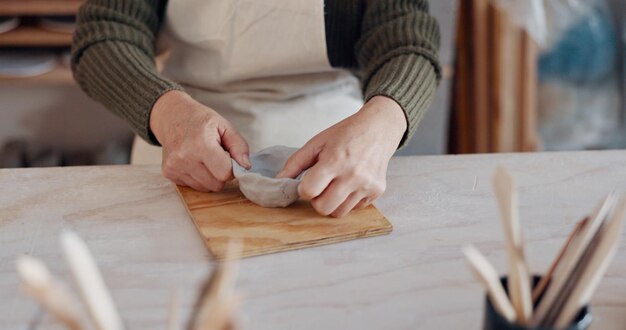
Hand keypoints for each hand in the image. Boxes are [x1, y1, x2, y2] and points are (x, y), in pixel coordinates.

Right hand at [150, 90, 250, 191]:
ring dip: (209, 177)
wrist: (172, 116)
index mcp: (201, 144)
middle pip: (216, 184)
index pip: (225, 173)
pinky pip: (192, 186)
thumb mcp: (224, 126)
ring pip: (204, 188)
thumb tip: (246, 166)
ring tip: (203, 158)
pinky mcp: (168, 173)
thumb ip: (239, 146)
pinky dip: (197, 177)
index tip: (228, 158)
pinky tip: (193, 161)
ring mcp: (174, 167)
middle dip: (220, 174)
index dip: (232, 168)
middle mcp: (184, 157)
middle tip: (216, 157)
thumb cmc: (200, 120)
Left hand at [277, 96, 406, 216]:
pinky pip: (355, 208)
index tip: (308, 181)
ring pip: (339, 212)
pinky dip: (348, 200)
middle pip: (323, 208)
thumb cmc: (346, 133)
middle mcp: (353, 176)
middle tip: (321, 185)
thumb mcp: (317, 142)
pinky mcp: (377, 191)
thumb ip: (295, 162)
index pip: (309, 191)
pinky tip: (351, 183)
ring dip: (332, 202)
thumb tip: (279, 180)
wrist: (378, 128)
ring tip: (336, 184)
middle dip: (317, 200)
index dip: (304, 188)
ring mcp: (367, 185)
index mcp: (335, 161)